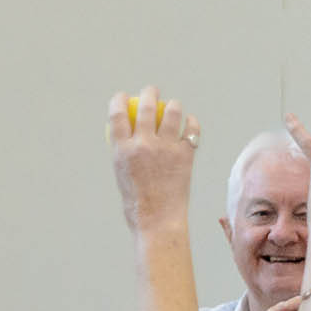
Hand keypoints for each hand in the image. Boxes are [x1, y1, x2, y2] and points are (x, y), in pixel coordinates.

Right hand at [108, 87, 199, 231]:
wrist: (158, 220)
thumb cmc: (137, 203)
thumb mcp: (122, 176)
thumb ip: (126, 154)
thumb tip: (130, 136)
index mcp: (122, 150)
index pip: (118, 115)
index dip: (119, 101)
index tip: (121, 97)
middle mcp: (143, 144)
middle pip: (147, 107)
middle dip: (149, 92)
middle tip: (151, 91)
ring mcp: (166, 148)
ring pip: (173, 112)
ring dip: (173, 105)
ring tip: (173, 107)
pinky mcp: (185, 154)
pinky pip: (192, 129)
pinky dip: (191, 123)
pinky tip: (189, 123)